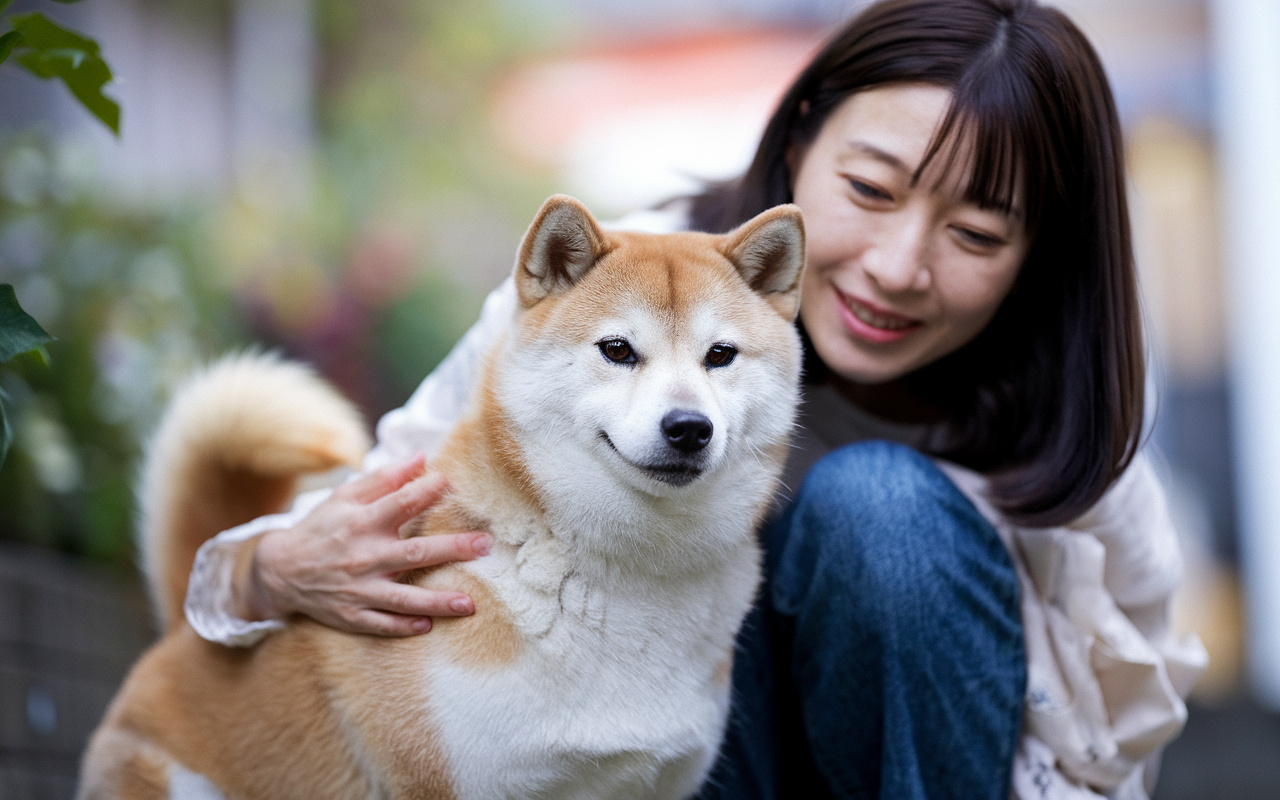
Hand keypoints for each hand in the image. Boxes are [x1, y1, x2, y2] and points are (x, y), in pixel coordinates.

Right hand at [234, 453, 490, 635]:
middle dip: (452, 549)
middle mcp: (364, 556)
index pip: (401, 503)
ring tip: (469, 604)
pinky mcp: (352, 615)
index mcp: (363, 522)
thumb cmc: (323, 527)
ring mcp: (358, 589)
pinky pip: (381, 624)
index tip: (451, 482)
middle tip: (484, 545)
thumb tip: (421, 457)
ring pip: (403, 598)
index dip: (427, 491)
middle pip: (414, 552)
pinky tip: (427, 626)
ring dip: (437, 601)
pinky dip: (402, 626)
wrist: (280, 571)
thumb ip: (384, 478)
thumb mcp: (345, 497)